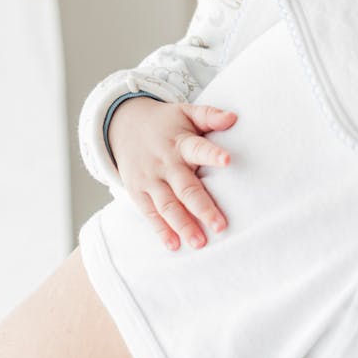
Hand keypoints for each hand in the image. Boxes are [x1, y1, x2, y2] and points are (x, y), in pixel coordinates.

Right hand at [107, 97, 236, 250]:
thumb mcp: (186, 112)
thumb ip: (209, 115)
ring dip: (183, 225)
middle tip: (220, 225)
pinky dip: (161, 230)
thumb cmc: (167, 123)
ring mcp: (149, 180)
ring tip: (200, 243)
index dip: (212, 154)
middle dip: (202, 207)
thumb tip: (233, 118)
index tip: (228, 161)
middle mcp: (164, 163)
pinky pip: (150, 214)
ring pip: (167, 205)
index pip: (198, 148)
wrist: (124, 126)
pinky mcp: (137, 192)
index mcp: (180, 143)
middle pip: (184, 187)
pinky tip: (174, 245)